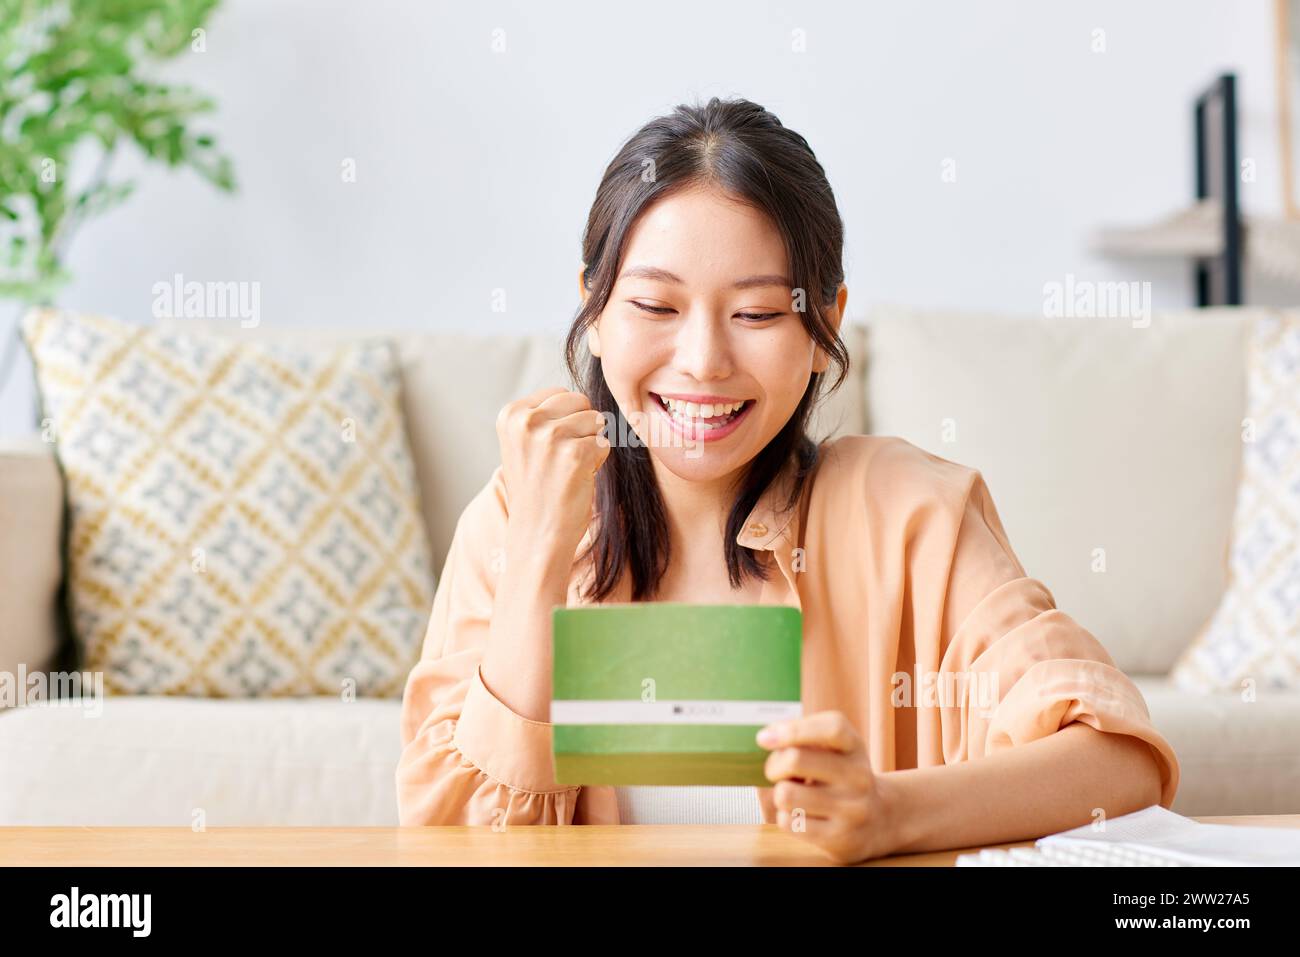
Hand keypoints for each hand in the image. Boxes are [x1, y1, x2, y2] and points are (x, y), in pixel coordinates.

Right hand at [495, 386, 610, 567]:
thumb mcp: (525, 442)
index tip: (547, 450)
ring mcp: (550, 436)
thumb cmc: (537, 487)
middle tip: (562, 460)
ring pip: (596, 421)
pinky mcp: (575, 453)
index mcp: (511, 414)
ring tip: (567, 469)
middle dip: (581, 428)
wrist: (537, 533)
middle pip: (581, 401)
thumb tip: (585, 396)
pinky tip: (577, 479)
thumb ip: (545, 414)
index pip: (560, 393)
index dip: (565, 421)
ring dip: (590, 445)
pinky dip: (597, 461)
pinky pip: (604, 443)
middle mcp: (527, 421)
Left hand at [757, 710, 900, 863]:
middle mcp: (858, 776)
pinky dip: (785, 817)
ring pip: (786, 794)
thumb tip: (766, 738)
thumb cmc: (840, 775)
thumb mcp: (832, 748)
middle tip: (775, 771)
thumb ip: (800, 737)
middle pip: (796, 760)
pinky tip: (801, 815)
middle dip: (773, 765)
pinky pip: (789, 823)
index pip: (832, 728)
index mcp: (854, 746)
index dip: (793, 730)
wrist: (877, 820)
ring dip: (779, 794)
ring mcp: (852, 809)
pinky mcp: (840, 838)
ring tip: (793, 794)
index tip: (764, 738)